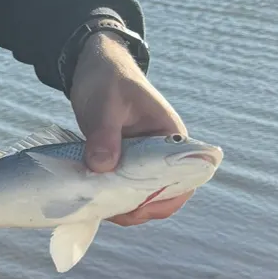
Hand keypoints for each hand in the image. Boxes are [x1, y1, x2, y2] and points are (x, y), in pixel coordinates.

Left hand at [68, 33, 192, 226]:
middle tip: (111, 212)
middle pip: (165, 193)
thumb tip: (102, 167)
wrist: (94, 66)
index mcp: (171, 136)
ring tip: (101, 208)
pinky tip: (95, 199)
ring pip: (144, 192)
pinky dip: (113, 194)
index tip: (136, 208)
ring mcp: (144, 157)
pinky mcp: (125, 159)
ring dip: (125, 204)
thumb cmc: (108, 79)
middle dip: (141, 208)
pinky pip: (125, 185)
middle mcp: (163, 151)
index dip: (164, 199)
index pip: (183, 178)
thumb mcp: (106, 104)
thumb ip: (105, 135)